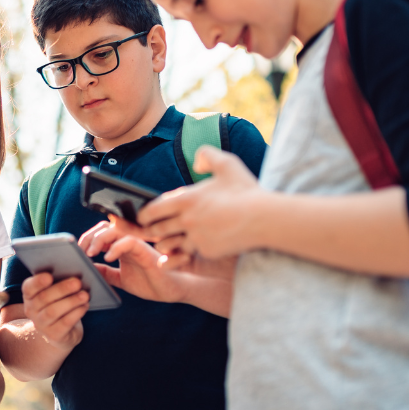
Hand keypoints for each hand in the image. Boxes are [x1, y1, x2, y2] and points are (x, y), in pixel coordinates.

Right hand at [20, 272, 89, 351]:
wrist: (63, 331)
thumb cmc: (60, 303)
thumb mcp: (56, 292)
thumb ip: (59, 280)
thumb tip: (74, 273)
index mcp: (30, 295)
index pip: (28, 287)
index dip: (37, 282)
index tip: (49, 276)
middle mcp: (31, 310)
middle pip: (44, 298)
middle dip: (62, 289)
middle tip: (77, 282)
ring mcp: (41, 324)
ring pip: (53, 311)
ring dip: (71, 301)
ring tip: (84, 295)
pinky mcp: (53, 335)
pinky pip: (64, 323)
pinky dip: (76, 313)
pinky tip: (85, 306)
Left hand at [79, 219, 186, 302]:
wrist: (173, 291)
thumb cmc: (151, 282)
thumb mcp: (121, 279)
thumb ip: (106, 273)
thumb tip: (88, 270)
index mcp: (122, 245)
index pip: (101, 231)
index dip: (87, 238)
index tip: (78, 252)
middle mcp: (129, 241)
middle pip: (105, 225)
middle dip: (89, 236)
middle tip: (82, 251)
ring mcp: (138, 244)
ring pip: (116, 228)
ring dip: (99, 238)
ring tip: (91, 253)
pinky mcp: (146, 251)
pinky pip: (129, 241)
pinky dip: (116, 247)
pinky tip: (108, 258)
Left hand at [138, 146, 262, 262]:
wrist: (264, 219)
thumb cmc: (246, 191)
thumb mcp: (227, 164)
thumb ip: (207, 156)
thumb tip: (196, 162)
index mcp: (186, 199)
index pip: (152, 210)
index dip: (144, 215)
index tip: (144, 216)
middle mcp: (186, 219)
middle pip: (157, 229)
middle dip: (153, 230)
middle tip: (151, 229)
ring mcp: (196, 238)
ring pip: (169, 245)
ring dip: (167, 243)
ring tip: (168, 240)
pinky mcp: (206, 251)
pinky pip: (189, 253)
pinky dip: (186, 251)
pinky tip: (188, 247)